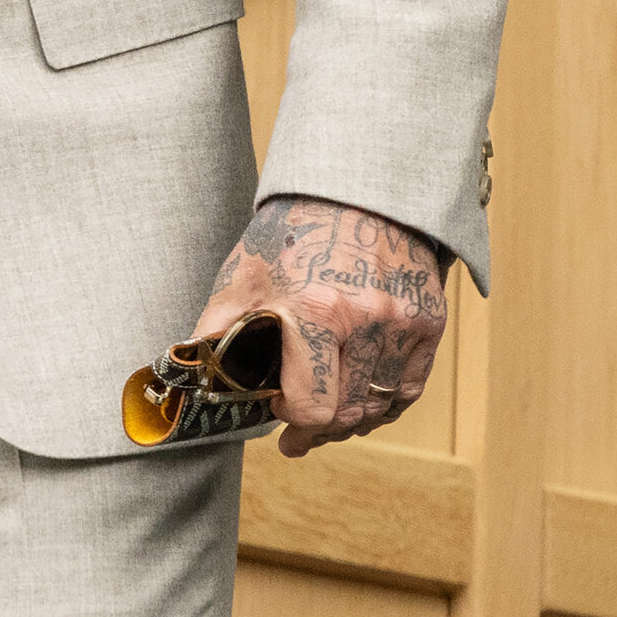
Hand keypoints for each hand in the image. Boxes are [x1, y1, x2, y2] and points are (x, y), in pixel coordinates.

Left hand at [191, 196, 447, 458]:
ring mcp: (404, 320)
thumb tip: (186, 373)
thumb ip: (217, 329)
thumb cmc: (294, 232)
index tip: (279, 411)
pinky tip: (362, 399)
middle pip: (348, 412)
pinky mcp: (430, 319)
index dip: (292, 419)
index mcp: (315, 310)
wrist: (353, 187)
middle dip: (319, 428)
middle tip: (300, 429)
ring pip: (381, 405)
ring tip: (329, 414)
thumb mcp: (245, 275)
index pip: (314, 407)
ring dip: (353, 418)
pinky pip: (409, 387)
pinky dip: (385, 401)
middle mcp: (366, 319)